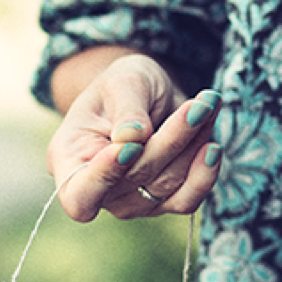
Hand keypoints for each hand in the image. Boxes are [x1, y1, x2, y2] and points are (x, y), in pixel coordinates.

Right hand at [45, 53, 223, 221]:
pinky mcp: (163, 202)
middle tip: (200, 104)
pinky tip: (213, 146)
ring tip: (208, 105)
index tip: (131, 146)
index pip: (79, 194)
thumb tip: (134, 138)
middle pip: (136, 178)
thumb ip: (126, 108)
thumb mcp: (122, 80)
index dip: (103, 179)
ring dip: (193, 144)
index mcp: (68, 159)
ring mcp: (131, 201)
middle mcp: (98, 190)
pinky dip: (204, 172)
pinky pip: (187, 199)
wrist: (147, 95)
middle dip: (171, 139)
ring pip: (167, 185)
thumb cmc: (124, 85)